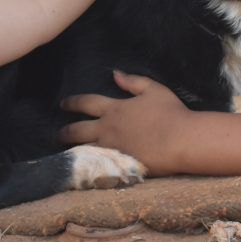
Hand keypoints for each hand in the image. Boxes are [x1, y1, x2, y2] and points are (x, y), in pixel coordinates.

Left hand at [61, 71, 192, 173]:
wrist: (180, 140)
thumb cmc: (170, 113)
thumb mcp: (153, 90)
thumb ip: (133, 81)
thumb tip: (115, 73)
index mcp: (114, 109)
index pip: (86, 103)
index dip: (73, 103)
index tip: (63, 104)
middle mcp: (107, 129)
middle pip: (77, 130)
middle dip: (65, 132)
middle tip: (59, 134)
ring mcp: (110, 150)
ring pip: (82, 150)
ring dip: (72, 150)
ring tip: (66, 153)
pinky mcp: (117, 166)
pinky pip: (95, 166)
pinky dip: (86, 166)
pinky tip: (82, 167)